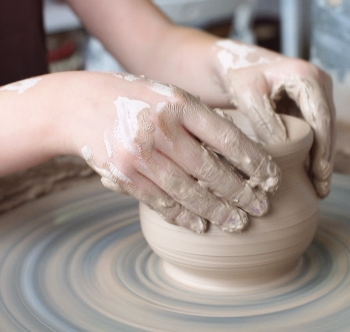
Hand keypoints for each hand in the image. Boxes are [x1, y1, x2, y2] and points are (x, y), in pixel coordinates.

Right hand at [56, 72, 279, 232]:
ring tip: (237, 223)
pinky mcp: (123, 176)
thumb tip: (242, 154)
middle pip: (210, 169)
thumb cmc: (137, 100)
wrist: (79, 106)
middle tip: (260, 207)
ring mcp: (139, 154)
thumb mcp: (170, 96)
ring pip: (187, 191)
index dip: (253, 161)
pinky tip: (201, 225)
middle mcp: (160, 128)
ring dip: (216, 211)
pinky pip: (160, 201)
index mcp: (179, 104)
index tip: (271, 178)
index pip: (226, 138)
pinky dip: (183, 216)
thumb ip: (200, 121)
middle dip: (240, 192)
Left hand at [212, 40, 334, 196]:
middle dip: (326, 160)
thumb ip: (265, 120)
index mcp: (307, 77)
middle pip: (329, 128)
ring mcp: (318, 95)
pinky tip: (312, 177)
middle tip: (322, 189)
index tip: (319, 172)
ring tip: (320, 189)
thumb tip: (284, 148)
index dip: (322, 147)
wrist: (236, 65)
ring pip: (326, 132)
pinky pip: (318, 132)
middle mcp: (320, 83)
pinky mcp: (311, 105)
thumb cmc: (240, 76)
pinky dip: (315, 154)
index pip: (321, 117)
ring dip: (323, 160)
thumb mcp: (247, 95)